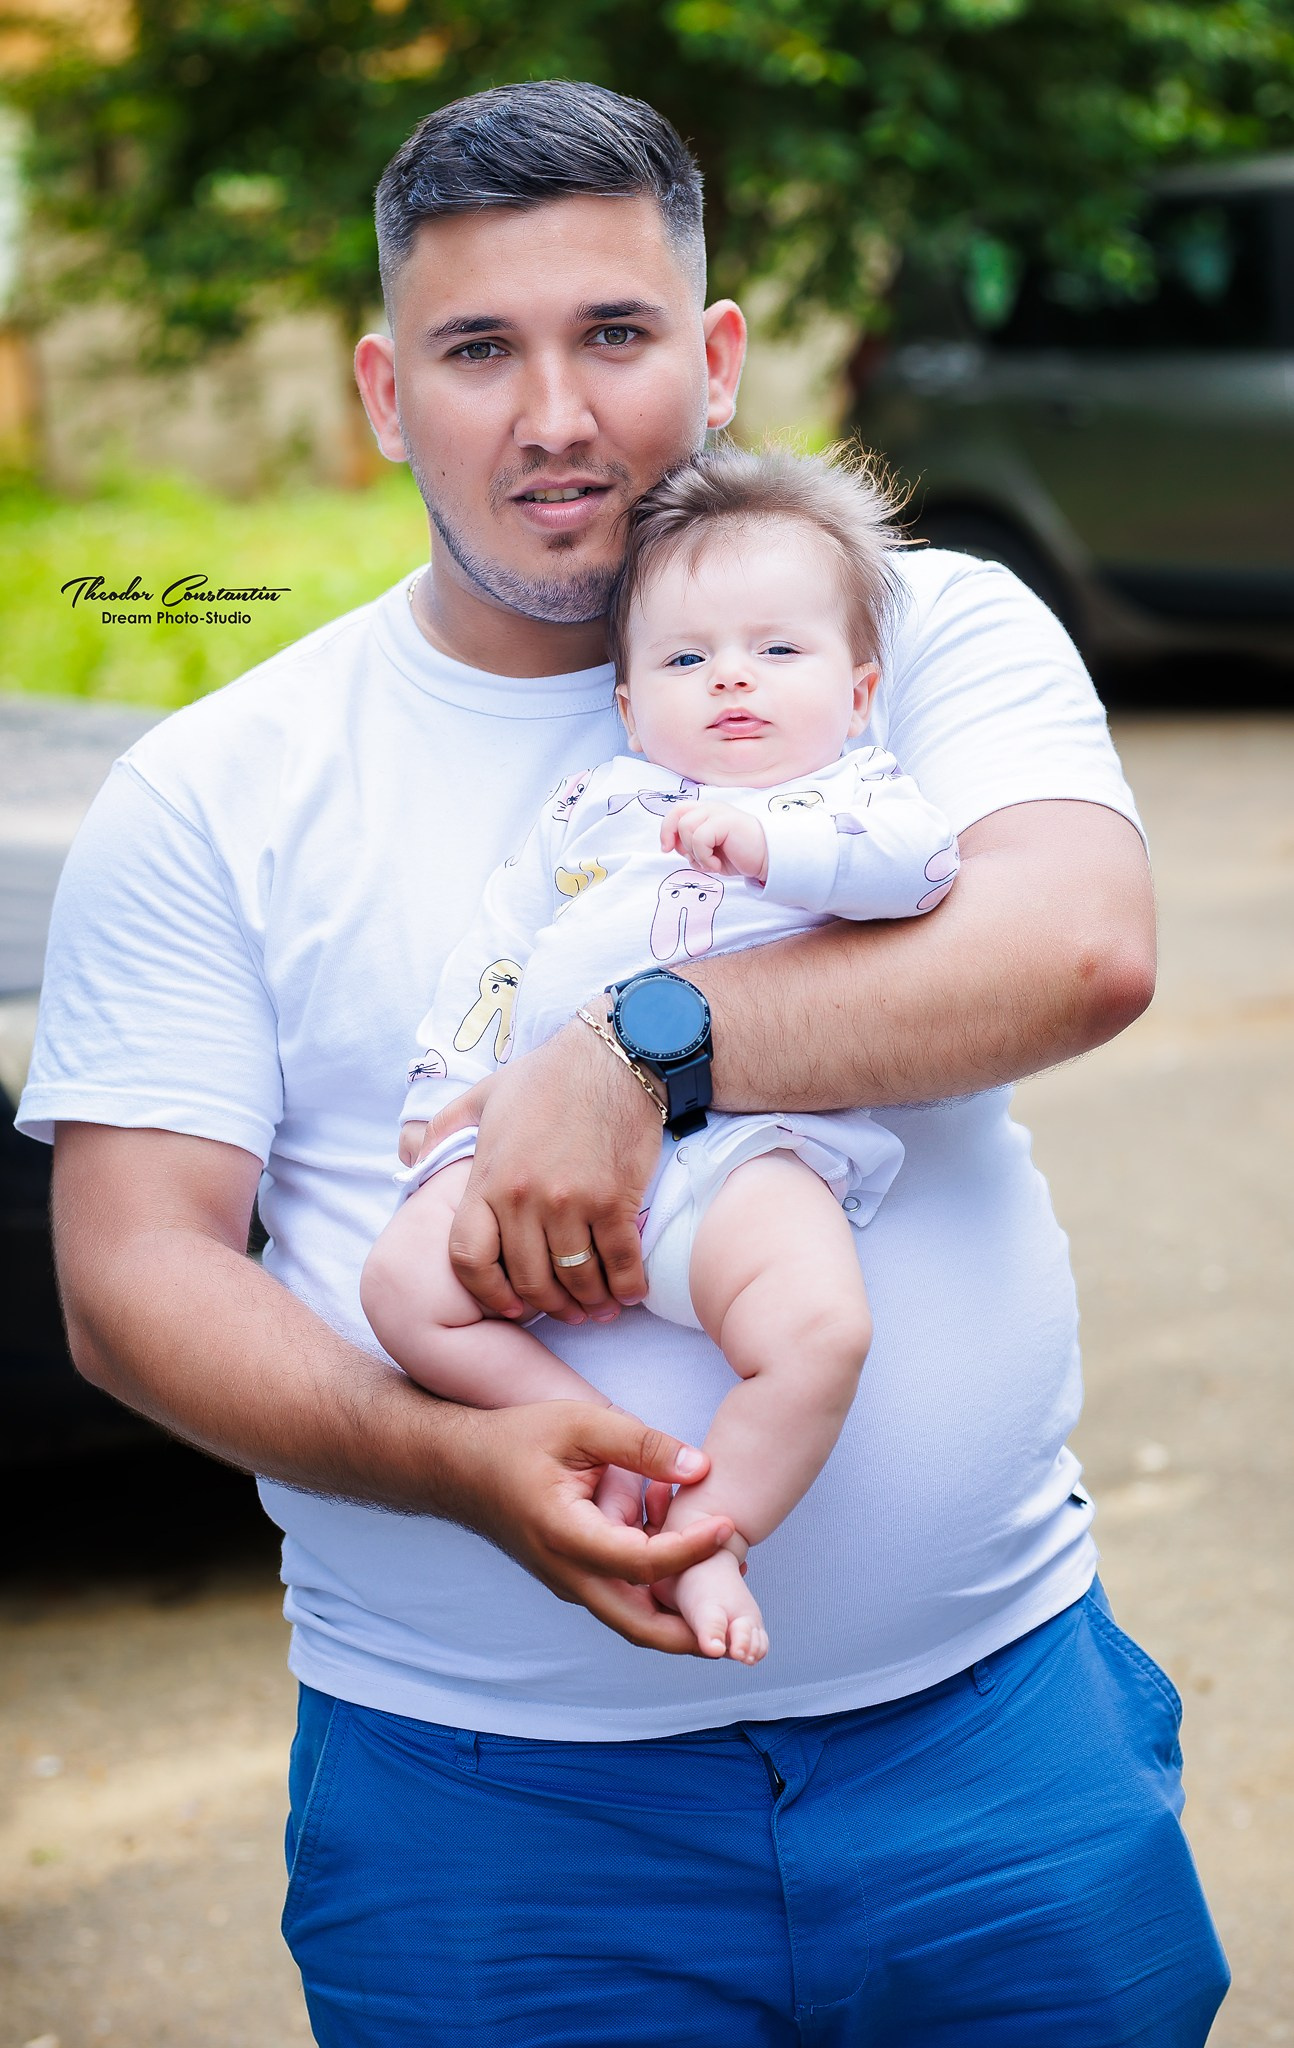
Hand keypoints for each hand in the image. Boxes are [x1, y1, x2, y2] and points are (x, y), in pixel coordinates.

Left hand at [419, 1019, 662, 1321]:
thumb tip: (411, 1155)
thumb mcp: (483, 1095)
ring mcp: (570, 1203)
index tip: (508, 1305)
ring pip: (575, 1278)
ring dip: (589, 1302)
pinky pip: (620, 1261)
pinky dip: (627, 1286)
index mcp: (488, 1180)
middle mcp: (524, 1199)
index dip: (487, 1293)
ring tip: (599, 1307)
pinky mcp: (614, 1200)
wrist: (613, 1057)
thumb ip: (444, 1129)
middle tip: (565, 1312)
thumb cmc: (548, 1076)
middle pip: (528, 1280)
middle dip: (547, 1306)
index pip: (469, 1259)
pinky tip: (631, 1293)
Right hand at [446, 1400, 733, 1653]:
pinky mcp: (575, 1578)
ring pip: (632, 1618)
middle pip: (640, 1625)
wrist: (458, 1468)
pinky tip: (688, 1550)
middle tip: (741, 1630)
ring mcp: (570, 1583)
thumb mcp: (579, 1424)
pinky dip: (659, 1589)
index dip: (690, 1550)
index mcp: (566, 1537)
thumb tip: (701, 1467)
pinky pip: (622, 1597)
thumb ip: (640, 1444)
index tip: (727, 1526)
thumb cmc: (516, 1440)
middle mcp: (568, 1574)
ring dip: (678, 1609)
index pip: (642, 1563)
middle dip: (693, 1632)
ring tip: (725, 1575)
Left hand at [661, 800, 767, 881]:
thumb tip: (671, 846)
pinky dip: (704, 857)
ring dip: (693, 852)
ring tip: (709, 862)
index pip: (676, 811)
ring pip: (686, 828)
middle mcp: (710, 808)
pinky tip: (716, 865)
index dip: (666, 829)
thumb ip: (689, 845)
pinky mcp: (726, 821)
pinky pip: (700, 838)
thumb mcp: (707, 852)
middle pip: (677, 815)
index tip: (666, 849)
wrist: (766, 859)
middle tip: (687, 857)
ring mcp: (719, 812)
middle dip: (674, 839)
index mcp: (705, 812)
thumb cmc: (738, 856)